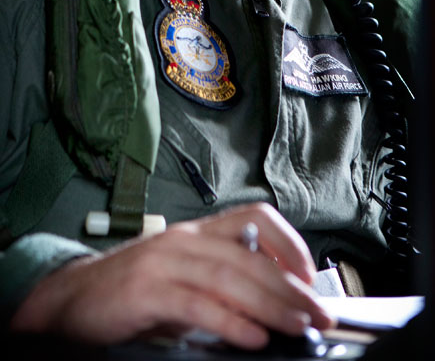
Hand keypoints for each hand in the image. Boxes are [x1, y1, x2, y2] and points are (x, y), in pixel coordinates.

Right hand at [11, 203, 334, 348]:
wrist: (73, 298)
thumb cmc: (134, 289)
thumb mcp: (184, 276)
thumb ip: (222, 282)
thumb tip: (275, 303)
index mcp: (198, 232)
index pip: (255, 217)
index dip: (290, 243)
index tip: (310, 276)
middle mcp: (185, 239)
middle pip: (251, 256)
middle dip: (291, 287)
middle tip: (319, 314)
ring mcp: (165, 262)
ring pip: (230, 278)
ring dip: (271, 305)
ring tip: (298, 327)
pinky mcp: (146, 291)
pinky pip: (197, 305)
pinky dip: (230, 321)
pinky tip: (252, 337)